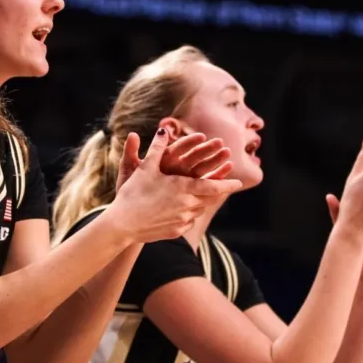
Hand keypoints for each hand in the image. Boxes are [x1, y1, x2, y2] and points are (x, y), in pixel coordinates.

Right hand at [109, 128, 244, 243]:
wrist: (123, 224)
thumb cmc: (133, 193)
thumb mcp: (145, 168)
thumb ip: (157, 148)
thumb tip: (164, 130)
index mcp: (184, 187)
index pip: (213, 186)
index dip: (227, 183)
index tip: (239, 182)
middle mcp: (188, 205)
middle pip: (209, 198)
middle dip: (218, 191)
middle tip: (225, 187)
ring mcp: (182, 220)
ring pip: (199, 210)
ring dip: (202, 202)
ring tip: (202, 196)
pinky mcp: (175, 232)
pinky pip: (188, 222)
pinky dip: (188, 215)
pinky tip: (183, 212)